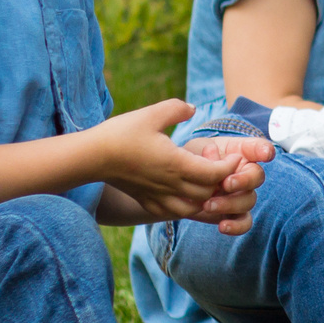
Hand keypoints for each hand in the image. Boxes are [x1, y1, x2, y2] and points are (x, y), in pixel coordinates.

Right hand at [97, 100, 272, 232]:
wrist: (91, 157)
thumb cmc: (121, 133)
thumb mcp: (152, 113)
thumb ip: (177, 109)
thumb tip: (193, 109)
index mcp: (176, 164)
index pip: (216, 174)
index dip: (230, 167)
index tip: (232, 155)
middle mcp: (170, 185)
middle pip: (209, 193)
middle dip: (222, 182)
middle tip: (222, 166)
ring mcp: (158, 197)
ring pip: (193, 208)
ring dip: (206, 198)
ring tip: (207, 182)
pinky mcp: (147, 202)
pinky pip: (174, 213)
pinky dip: (187, 207)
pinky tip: (186, 193)